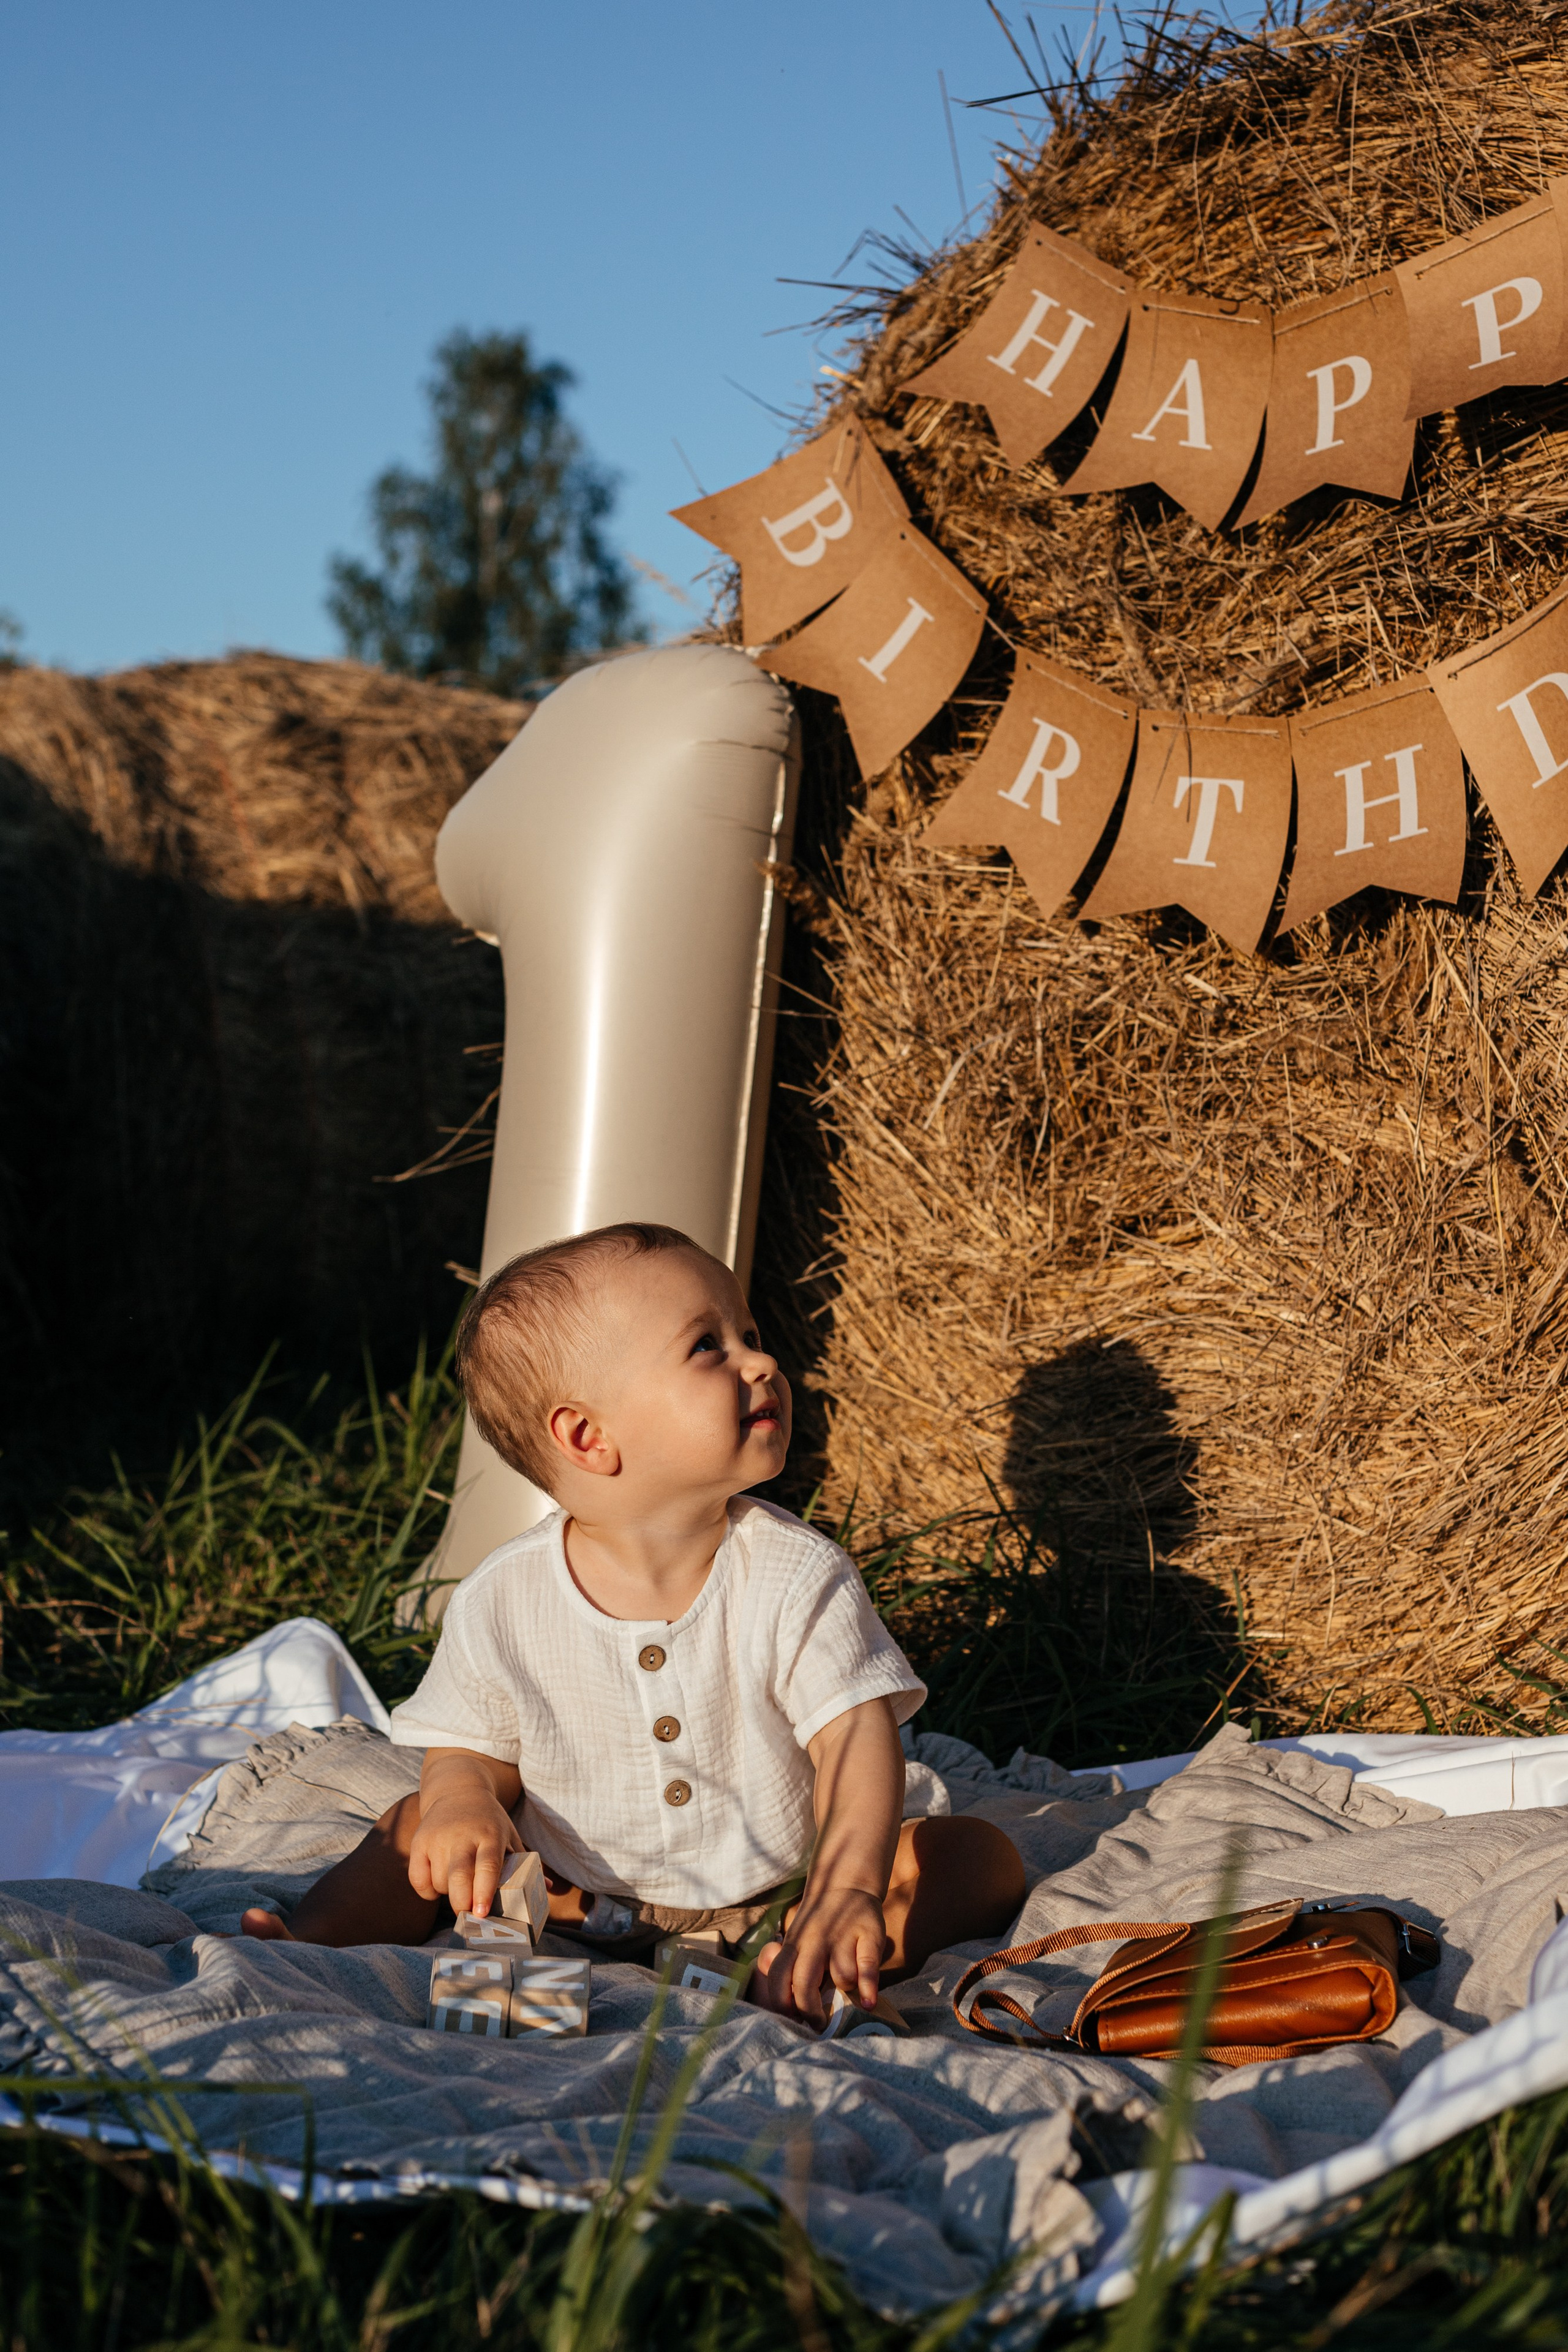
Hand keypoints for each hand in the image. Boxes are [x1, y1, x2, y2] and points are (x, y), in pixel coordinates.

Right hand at [407, 1793, 519, 1917]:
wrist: (457, 1791)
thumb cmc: (489, 1822)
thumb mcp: (509, 1835)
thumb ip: (525, 1863)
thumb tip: (547, 1889)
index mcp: (490, 1834)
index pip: (487, 1865)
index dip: (484, 1890)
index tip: (482, 1912)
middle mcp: (462, 1835)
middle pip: (459, 1876)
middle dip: (462, 1902)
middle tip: (469, 1914)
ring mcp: (438, 1838)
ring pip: (439, 1882)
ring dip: (449, 1894)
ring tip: (460, 1885)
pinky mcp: (419, 1842)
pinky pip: (418, 1880)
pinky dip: (428, 1890)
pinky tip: (439, 1882)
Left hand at [750, 1883, 887, 2024]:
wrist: (846, 1884)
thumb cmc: (818, 1927)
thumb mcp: (796, 1940)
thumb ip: (786, 1966)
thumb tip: (784, 2003)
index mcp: (794, 1943)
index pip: (778, 1977)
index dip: (781, 2004)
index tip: (791, 2021)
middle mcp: (815, 1940)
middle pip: (804, 1983)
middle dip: (810, 2011)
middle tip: (819, 2025)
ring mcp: (842, 1936)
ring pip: (841, 1976)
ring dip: (845, 1991)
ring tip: (848, 1989)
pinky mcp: (868, 1934)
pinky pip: (867, 1965)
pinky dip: (868, 1987)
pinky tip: (869, 2003)